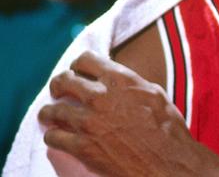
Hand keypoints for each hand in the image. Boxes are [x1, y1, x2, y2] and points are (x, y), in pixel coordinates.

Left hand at [38, 51, 218, 176]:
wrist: (166, 162)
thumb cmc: (166, 128)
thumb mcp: (154, 94)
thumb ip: (130, 84)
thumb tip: (117, 80)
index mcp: (120, 79)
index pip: (85, 59)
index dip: (78, 65)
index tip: (77, 72)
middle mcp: (100, 96)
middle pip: (63, 81)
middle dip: (58, 85)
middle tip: (59, 91)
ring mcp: (88, 122)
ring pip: (52, 110)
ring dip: (50, 112)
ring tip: (51, 115)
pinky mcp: (81, 146)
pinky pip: (53, 136)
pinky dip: (53, 135)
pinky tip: (59, 136)